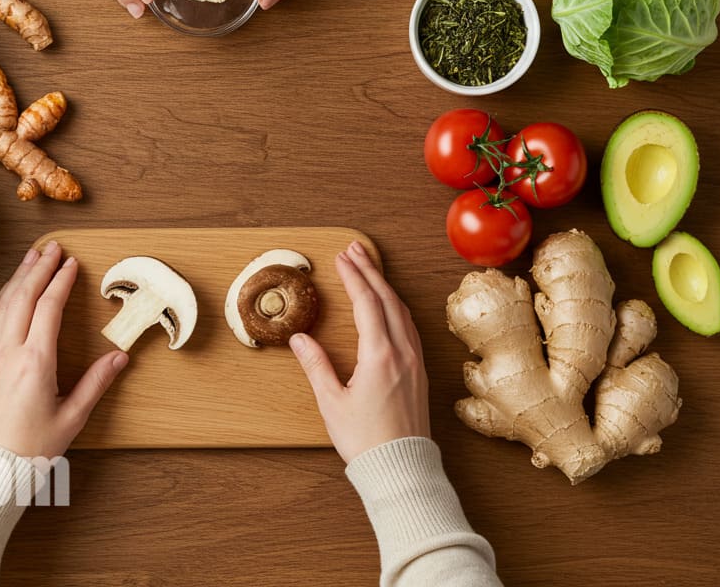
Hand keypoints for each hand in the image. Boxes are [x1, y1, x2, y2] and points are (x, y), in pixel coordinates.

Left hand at [0, 241, 127, 458]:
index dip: (61, 281)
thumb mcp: (72, 418)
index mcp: (34, 362)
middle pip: (23, 296)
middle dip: (39, 267)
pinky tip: (12, 291)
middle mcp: (8, 352)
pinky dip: (5, 297)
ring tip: (32, 257)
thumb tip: (120, 357)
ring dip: (20, 277)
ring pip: (4, 304)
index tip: (72, 263)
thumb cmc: (31, 449)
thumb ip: (96, 383)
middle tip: (53, 247)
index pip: (49, 308)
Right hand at [290, 241, 430, 463]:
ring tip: (369, 268)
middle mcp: (403, 353)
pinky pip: (409, 326)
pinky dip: (395, 305)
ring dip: (385, 285)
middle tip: (355, 250)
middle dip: (370, 270)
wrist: (401, 469)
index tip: (342, 257)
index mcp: (380, 356)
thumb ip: (316, 366)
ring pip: (401, 310)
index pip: (367, 303)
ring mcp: (415, 361)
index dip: (354, 276)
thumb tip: (300, 339)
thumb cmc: (366, 441)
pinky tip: (388, 304)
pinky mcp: (419, 372)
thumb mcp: (332, 402)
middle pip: (387, 299)